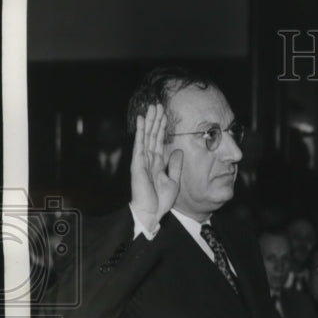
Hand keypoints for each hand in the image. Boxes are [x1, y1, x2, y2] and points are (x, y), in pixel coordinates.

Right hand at [130, 103, 181, 225]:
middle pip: (153, 135)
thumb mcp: (174, 180)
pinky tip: (143, 120)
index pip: (160, 141)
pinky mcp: (138, 163)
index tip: (166, 115)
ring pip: (147, 136)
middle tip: (159, 105)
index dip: (163, 128)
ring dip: (150, 121)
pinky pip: (140, 144)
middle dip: (157, 120)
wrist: (151, 212)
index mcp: (157, 163)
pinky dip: (142, 131)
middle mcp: (149, 158)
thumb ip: (175, 165)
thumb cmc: (160, 200)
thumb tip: (178, 150)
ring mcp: (143, 160)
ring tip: (153, 107)